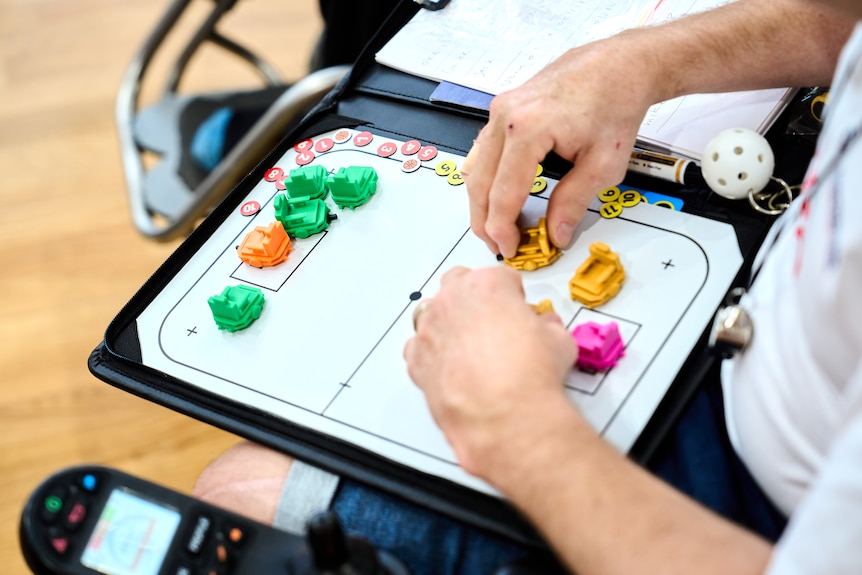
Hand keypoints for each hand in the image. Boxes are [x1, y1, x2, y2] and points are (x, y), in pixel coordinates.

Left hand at [403, 266, 578, 484]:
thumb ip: (547, 325)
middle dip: (475, 300)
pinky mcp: (417, 360)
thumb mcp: (559, 339)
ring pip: (434, 315)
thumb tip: (547, 328)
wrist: (506, 418)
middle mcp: (453, 301)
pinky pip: (420, 348)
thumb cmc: (529, 378)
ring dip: (450, 324)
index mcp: (487, 284)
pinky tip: (452, 366)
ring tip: (472, 347)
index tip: (517, 308)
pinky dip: (433, 354)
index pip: (500, 277)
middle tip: (493, 322)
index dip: (512, 295)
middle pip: (459, 285)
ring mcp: (430, 330)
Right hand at [464, 33, 658, 257]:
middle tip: (500, 246)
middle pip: (479, 184)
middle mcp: (504, 117)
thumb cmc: (615, 104)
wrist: (618, 66)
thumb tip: (556, 234)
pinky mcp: (502, 110)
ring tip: (500, 227)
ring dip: (482, 202)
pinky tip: (502, 197)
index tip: (511, 250)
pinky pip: (483, 153)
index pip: (503, 194)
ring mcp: (499, 110)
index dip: (503, 229)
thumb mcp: (604, 164)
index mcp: (527, 129)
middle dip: (485, 222)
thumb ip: (574, 202)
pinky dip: (487, 180)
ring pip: (475, 169)